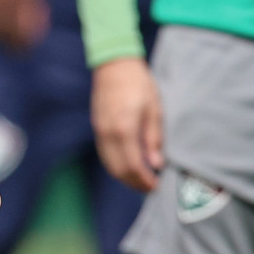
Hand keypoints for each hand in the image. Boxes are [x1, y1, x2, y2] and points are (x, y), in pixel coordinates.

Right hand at [90, 56, 163, 191]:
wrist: (114, 66)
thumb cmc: (139, 84)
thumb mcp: (154, 110)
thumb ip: (153, 139)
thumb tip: (156, 164)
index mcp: (124, 129)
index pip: (133, 165)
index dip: (145, 180)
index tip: (156, 186)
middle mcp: (108, 134)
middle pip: (119, 169)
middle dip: (134, 183)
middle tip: (150, 188)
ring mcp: (100, 132)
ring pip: (109, 164)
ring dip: (124, 177)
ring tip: (140, 181)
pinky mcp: (97, 128)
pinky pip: (105, 154)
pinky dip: (116, 166)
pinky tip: (128, 166)